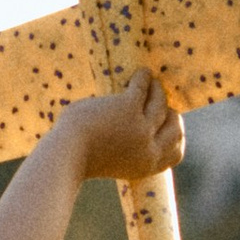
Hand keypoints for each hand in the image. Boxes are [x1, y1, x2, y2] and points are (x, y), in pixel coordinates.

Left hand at [62, 70, 181, 185]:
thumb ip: (128, 152)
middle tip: (161, 101)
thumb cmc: (78, 158)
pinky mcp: (128, 108)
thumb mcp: (111, 161)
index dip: (176, 136)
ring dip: (157, 90)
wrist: (64, 155)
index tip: (169, 124)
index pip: (176, 154)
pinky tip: (141, 73)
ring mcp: (141, 128)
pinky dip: (143, 78)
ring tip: (151, 82)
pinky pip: (142, 87)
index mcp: (146, 167)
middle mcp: (149, 149)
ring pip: (160, 103)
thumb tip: (133, 125)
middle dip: (170, 112)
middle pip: (174, 127)